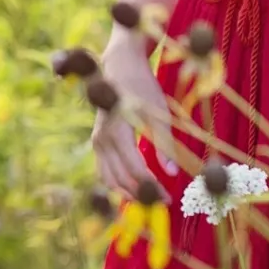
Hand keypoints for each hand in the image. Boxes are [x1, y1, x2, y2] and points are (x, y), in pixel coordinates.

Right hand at [90, 34, 178, 196]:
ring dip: (127, 192)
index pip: (134, 170)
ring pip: (108, 178)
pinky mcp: (97, 141)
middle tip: (162, 202)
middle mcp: (103, 139)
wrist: (119, 67)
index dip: (151, 187)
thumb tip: (172, 173)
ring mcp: (97, 141)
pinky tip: (134, 187)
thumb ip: (164, 144)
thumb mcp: (158, 113)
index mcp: (118, 132)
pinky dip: (117, 183)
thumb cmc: (142, 87)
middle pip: (119, 178)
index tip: (168, 197)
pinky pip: (103, 170)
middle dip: (141, 194)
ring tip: (149, 199)